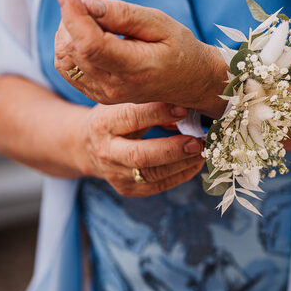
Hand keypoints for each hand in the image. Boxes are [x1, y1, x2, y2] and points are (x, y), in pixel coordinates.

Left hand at [53, 0, 226, 115]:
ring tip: (92, 4)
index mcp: (136, 70)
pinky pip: (67, 66)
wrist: (189, 82)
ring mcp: (103, 94)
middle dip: (74, 14)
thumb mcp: (161, 24)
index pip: (91, 45)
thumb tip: (88, 4)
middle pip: (74, 48)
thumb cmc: (180, 48)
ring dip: (68, 27)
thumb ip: (125, 15)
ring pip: (64, 58)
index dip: (73, 16)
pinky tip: (86, 24)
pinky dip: (68, 41)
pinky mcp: (95, 92)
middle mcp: (115, 87)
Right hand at [77, 101, 204, 196]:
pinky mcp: (126, 188)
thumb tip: (186, 102)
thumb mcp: (122, 103)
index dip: (158, 113)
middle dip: (173, 150)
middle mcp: (107, 151)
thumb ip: (148, 102)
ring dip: (182, 163)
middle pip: (140, 156)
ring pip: (152, 174)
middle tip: (198, 142)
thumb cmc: (114, 116)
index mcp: (104, 123)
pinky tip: (195, 163)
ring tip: (203, 151)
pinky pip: (158, 186)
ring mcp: (115, 174)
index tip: (183, 109)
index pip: (131, 118)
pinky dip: (181, 175)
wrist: (87, 146)